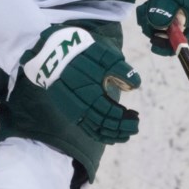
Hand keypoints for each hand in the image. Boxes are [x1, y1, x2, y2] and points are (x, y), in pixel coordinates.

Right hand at [21, 27, 140, 143]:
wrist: (52, 54)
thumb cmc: (81, 52)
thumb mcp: (102, 54)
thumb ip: (120, 69)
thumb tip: (136, 84)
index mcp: (90, 91)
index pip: (110, 112)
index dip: (124, 119)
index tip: (136, 118)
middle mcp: (81, 104)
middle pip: (103, 124)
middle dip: (121, 128)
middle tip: (135, 127)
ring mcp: (73, 110)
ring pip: (94, 129)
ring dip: (111, 134)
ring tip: (125, 135)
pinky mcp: (69, 111)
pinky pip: (85, 129)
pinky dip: (98, 135)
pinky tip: (109, 136)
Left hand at [136, 0, 188, 55]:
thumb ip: (165, 8)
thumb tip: (158, 27)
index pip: (185, 40)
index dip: (170, 46)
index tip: (153, 44)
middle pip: (172, 33)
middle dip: (155, 30)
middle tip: (143, 20)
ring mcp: (181, 7)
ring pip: (164, 23)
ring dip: (151, 20)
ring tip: (143, 8)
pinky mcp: (173, 0)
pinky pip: (161, 12)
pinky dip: (152, 11)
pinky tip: (145, 4)